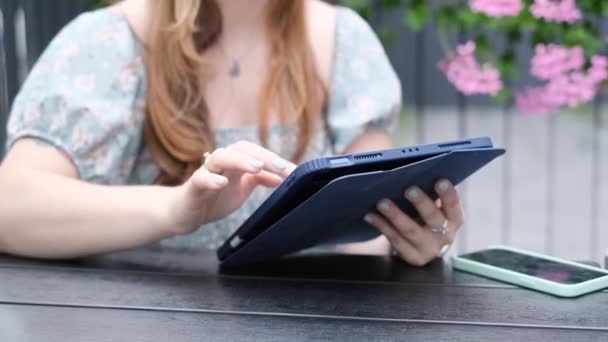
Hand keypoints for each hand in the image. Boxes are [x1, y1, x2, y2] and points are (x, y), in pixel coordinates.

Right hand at [168, 141, 296, 234]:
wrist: (185, 212)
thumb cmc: (215, 197)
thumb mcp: (242, 188)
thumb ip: (260, 179)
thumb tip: (282, 177)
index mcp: (234, 162)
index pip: (255, 151)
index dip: (273, 158)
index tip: (292, 170)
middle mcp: (220, 163)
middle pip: (240, 149)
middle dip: (262, 156)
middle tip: (280, 167)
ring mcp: (205, 173)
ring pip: (220, 157)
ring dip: (240, 161)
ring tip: (257, 167)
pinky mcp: (192, 187)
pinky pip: (200, 179)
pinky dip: (211, 180)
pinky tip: (222, 184)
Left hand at [363, 179, 463, 265]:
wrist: (423, 246)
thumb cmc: (427, 217)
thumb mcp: (434, 206)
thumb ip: (430, 193)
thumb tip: (412, 171)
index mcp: (454, 219)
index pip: (453, 205)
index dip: (448, 194)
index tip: (440, 180)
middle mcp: (445, 235)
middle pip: (433, 218)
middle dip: (421, 202)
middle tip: (409, 189)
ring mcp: (429, 249)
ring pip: (411, 231)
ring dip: (395, 215)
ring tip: (382, 202)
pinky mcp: (413, 257)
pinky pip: (396, 241)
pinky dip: (382, 226)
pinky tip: (370, 216)